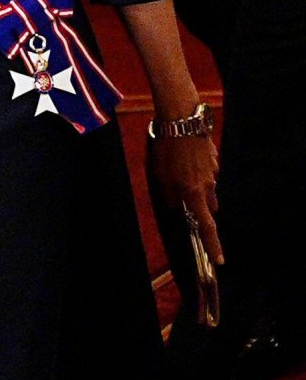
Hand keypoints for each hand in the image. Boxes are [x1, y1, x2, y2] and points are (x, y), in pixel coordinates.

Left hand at [149, 132, 223, 267]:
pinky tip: (183, 157)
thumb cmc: (168, 149)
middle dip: (197, 206)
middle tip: (182, 196)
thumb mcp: (160, 176)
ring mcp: (213, 171)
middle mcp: (208, 185)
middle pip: (207, 205)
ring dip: (194, 185)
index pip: (207, 226)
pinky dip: (196, 169)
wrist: (182, 120)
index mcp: (194, 193)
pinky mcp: (213, 158)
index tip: (220, 260)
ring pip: (206, 187)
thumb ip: (170, 196)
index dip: (213, 244)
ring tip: (176, 168)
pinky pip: (206, 171)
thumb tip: (177, 207)